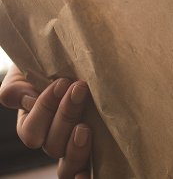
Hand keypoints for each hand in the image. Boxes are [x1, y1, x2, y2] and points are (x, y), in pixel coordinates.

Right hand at [0, 64, 91, 178]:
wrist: (84, 62)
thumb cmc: (55, 64)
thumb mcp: (30, 70)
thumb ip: (18, 86)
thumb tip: (24, 100)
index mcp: (34, 124)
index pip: (32, 130)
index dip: (44, 109)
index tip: (63, 82)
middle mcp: (53, 140)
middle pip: (52, 145)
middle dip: (65, 115)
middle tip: (79, 89)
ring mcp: (74, 148)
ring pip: (67, 165)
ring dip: (75, 148)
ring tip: (85, 127)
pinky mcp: (96, 151)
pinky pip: (83, 172)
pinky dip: (83, 177)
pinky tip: (86, 175)